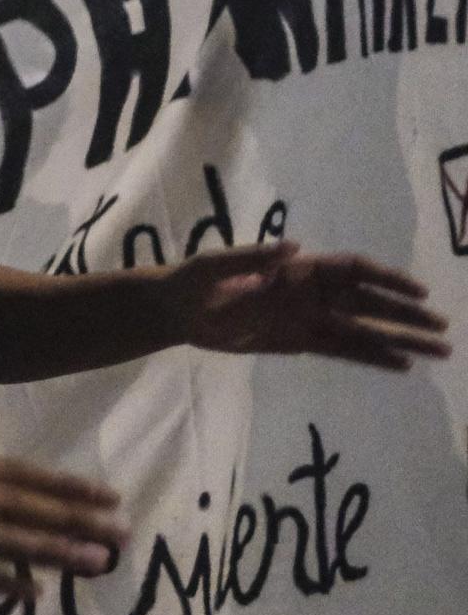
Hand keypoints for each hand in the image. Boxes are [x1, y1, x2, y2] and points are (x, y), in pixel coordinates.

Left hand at [174, 242, 450, 368]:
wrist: (175, 311)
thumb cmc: (193, 280)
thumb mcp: (215, 265)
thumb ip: (251, 257)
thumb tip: (293, 247)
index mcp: (296, 270)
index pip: (352, 271)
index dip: (386, 280)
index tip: (418, 292)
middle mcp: (310, 295)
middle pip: (368, 304)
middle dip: (406, 316)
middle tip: (445, 330)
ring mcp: (307, 320)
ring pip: (363, 331)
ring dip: (400, 341)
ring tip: (438, 353)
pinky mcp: (297, 343)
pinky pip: (343, 352)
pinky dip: (372, 359)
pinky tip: (403, 367)